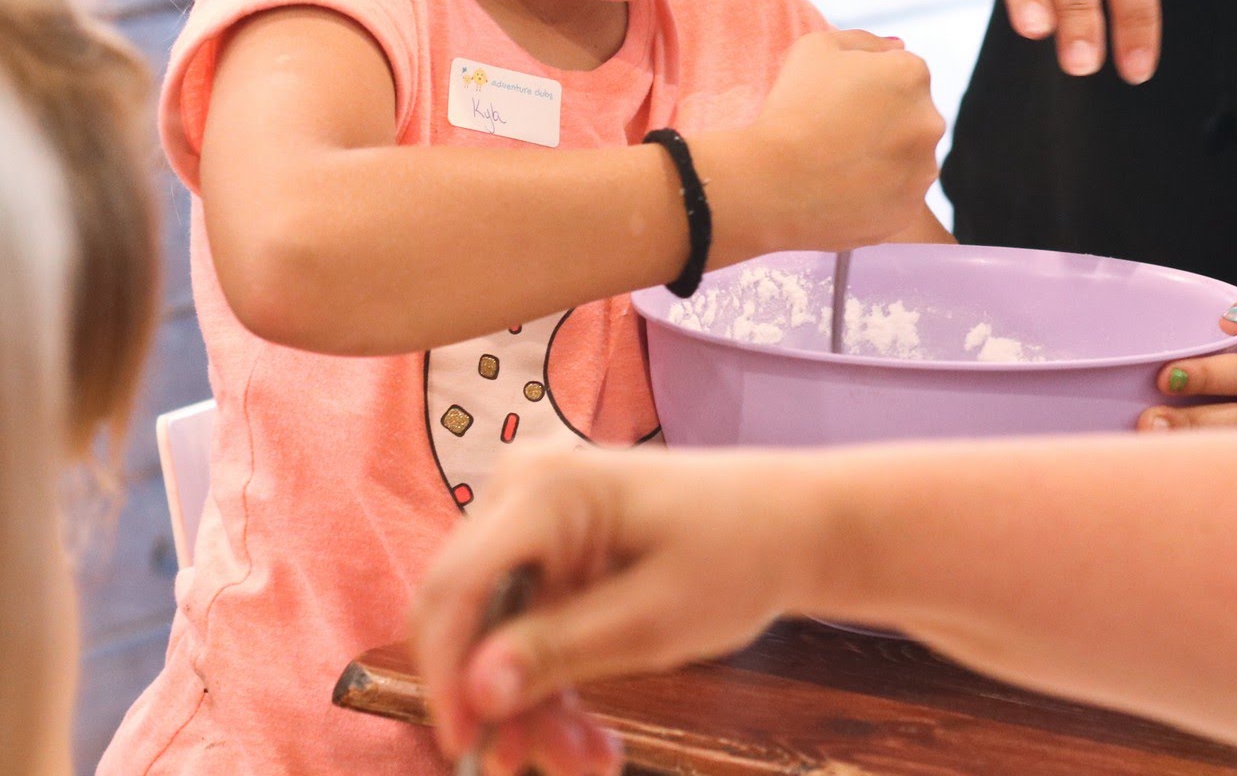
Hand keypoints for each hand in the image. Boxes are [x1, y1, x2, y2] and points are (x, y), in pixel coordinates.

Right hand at [412, 451, 819, 769]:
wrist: (790, 525)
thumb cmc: (738, 554)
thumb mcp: (652, 621)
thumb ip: (558, 653)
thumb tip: (474, 692)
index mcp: (545, 489)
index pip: (454, 587)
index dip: (445, 675)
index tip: (469, 750)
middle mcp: (522, 490)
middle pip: (467, 615)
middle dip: (498, 702)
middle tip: (540, 770)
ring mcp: (533, 518)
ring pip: (494, 633)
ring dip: (532, 707)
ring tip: (591, 761)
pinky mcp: (550, 549)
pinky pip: (524, 627)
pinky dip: (552, 684)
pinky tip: (592, 739)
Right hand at [710, 30, 944, 254]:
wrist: (772, 183)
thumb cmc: (790, 107)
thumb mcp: (815, 48)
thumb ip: (864, 41)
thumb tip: (898, 46)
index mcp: (912, 74)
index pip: (903, 74)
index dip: (868, 87)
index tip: (837, 102)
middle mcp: (930, 121)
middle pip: (912, 116)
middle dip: (884, 122)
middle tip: (835, 135)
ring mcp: (924, 170)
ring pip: (909, 159)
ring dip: (884, 159)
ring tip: (837, 167)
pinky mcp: (910, 211)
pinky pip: (898, 198)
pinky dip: (877, 195)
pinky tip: (842, 192)